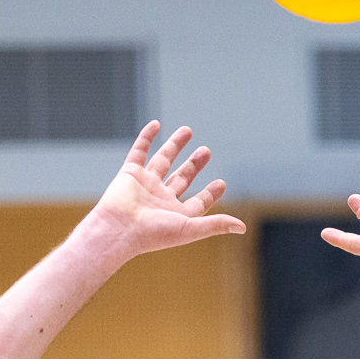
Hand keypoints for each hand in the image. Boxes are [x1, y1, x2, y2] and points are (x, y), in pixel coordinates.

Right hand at [86, 122, 243, 260]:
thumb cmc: (152, 234)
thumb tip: (242, 228)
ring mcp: (144, 185)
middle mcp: (160, 200)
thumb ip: (216, 225)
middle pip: (181, 178)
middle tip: (206, 151)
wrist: (117, 229)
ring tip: (188, 130)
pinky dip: (146, 138)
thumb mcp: (190, 228)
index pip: (197, 202)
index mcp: (175, 215)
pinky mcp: (130, 173)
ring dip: (174, 146)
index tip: (221, 183)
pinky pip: (139, 152)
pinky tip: (156, 125)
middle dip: (194, 165)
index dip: (210, 193)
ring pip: (163, 161)